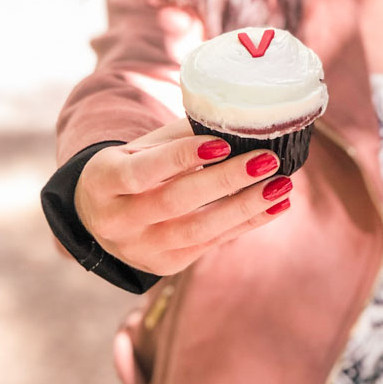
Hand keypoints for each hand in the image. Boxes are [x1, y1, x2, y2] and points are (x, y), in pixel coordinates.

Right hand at [75, 118, 293, 274]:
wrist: (101, 219)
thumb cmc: (131, 169)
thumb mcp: (141, 148)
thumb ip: (181, 136)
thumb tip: (238, 119)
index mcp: (103, 181)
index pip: (142, 171)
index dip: (182, 157)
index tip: (223, 143)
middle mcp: (117, 219)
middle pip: (175, 201)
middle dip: (226, 180)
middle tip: (267, 159)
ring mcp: (142, 247)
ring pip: (198, 229)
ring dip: (246, 207)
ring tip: (281, 185)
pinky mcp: (166, 264)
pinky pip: (213, 243)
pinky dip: (248, 222)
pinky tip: (277, 204)